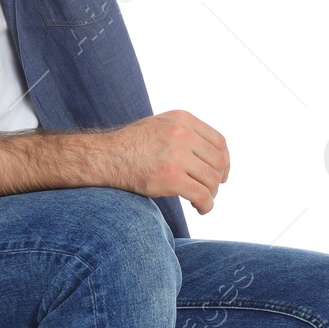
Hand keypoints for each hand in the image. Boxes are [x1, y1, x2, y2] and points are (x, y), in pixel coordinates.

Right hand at [101, 109, 229, 213]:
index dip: (224, 161)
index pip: (219, 142)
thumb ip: (186, 133)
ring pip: (212, 180)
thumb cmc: (131, 146)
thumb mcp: (160, 126)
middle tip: (208, 191)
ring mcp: (176, 155)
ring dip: (210, 194)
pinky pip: (202, 195)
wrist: (104, 157)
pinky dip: (206, 205)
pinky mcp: (171, 177)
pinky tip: (199, 208)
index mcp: (182, 118)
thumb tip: (216, 155)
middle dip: (217, 180)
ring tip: (201, 200)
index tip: (221, 174)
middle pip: (218, 162)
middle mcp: (182, 133)